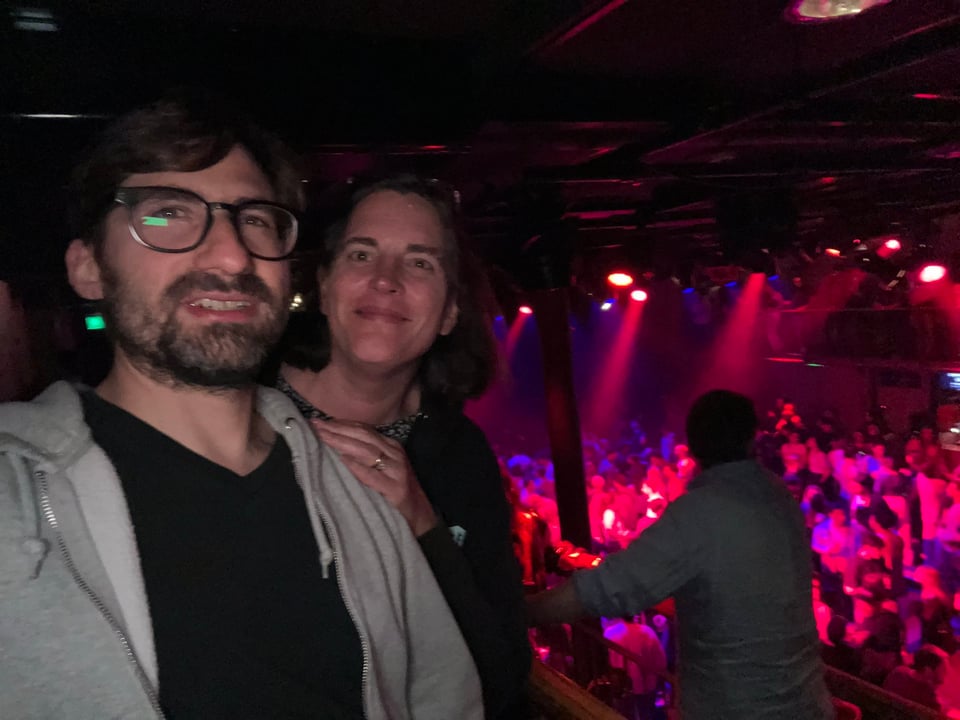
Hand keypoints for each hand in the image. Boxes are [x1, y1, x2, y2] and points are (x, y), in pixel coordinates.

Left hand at [311, 418, 437, 536]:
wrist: (421, 518)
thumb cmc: (396, 493)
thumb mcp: (384, 468)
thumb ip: (366, 457)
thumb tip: (335, 445)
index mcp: (391, 447)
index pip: (364, 430)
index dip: (341, 424)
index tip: (319, 421)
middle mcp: (395, 454)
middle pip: (363, 436)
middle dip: (337, 429)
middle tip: (315, 424)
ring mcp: (396, 471)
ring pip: (366, 451)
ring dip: (342, 442)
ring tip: (323, 437)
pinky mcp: (396, 489)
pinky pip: (372, 475)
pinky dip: (357, 466)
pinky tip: (342, 460)